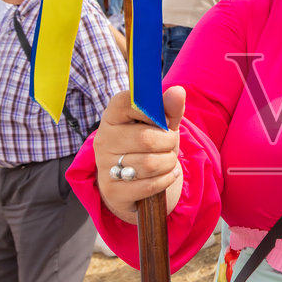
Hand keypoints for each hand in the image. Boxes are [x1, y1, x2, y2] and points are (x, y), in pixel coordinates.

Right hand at [94, 86, 185, 220]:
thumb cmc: (149, 146)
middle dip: (168, 143)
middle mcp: (103, 139)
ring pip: (150, 164)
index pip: (126, 102)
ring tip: (166, 161)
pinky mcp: (112, 190)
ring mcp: (104, 166)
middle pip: (146, 139)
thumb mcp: (161, 126)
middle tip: (169, 144)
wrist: (133, 181)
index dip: (151, 110)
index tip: (162, 119)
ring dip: (168, 163)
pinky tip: (166, 175)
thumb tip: (178, 91)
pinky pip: (149, 185)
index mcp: (112, 116)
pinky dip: (165, 179)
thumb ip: (169, 109)